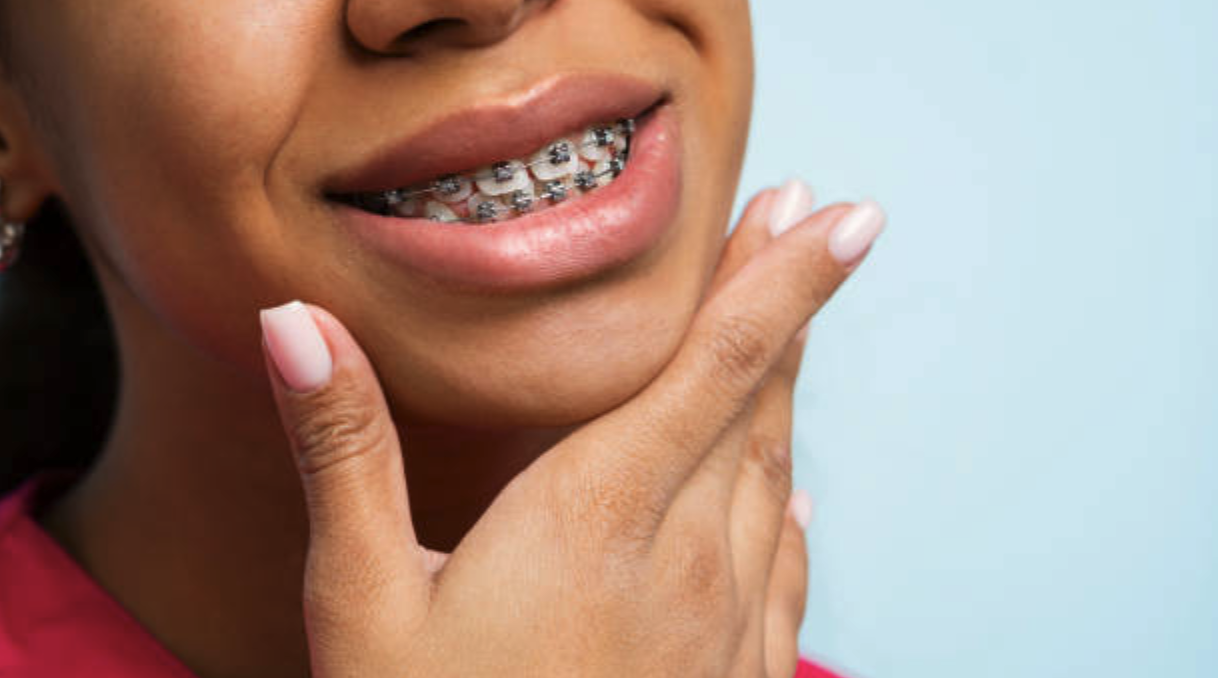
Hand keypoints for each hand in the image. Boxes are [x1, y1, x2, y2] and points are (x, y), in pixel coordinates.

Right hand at [259, 187, 884, 676]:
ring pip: (773, 477)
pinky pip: (783, 573)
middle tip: (815, 226)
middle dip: (787, 307)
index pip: (716, 366)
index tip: (836, 216)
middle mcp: (686, 559)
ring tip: (791, 334)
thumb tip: (299, 329)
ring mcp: (722, 627)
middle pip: (755, 404)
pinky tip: (789, 501)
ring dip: (784, 396)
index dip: (780, 281)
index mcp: (598, 515)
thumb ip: (346, 452)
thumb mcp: (364, 599)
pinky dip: (787, 509)